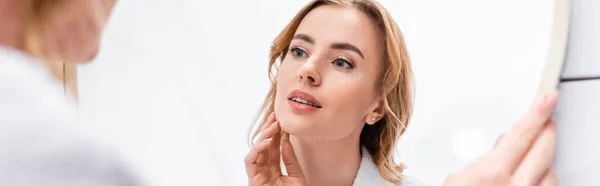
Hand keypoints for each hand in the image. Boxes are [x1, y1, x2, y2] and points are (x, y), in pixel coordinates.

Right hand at [245, 114, 305, 185]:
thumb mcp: (296, 177)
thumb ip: (291, 161)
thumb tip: (285, 141)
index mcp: (273, 171)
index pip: (272, 149)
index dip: (276, 135)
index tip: (281, 122)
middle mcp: (263, 171)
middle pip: (263, 146)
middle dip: (268, 130)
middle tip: (275, 117)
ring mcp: (257, 175)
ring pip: (255, 149)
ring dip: (264, 135)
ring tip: (275, 125)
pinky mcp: (252, 179)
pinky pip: (250, 160)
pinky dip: (257, 148)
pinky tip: (268, 141)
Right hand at [444, 91, 558, 185]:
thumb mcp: (455, 181)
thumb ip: (478, 163)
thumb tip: (497, 149)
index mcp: (492, 173)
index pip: (523, 134)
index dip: (538, 112)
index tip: (549, 98)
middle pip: (543, 150)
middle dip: (548, 130)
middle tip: (548, 117)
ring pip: (551, 171)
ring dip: (547, 155)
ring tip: (542, 145)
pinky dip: (545, 176)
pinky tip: (540, 173)